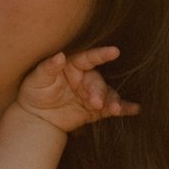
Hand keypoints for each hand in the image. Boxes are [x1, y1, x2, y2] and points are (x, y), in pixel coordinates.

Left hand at [17, 45, 138, 134]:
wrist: (36, 116)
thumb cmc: (34, 91)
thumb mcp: (37, 78)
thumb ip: (48, 67)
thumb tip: (59, 56)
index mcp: (74, 65)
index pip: (89, 58)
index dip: (102, 54)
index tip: (114, 51)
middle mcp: (86, 78)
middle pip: (98, 82)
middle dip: (99, 92)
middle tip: (96, 102)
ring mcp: (92, 94)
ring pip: (107, 95)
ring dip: (113, 101)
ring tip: (115, 109)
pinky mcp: (96, 110)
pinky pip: (111, 108)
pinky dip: (124, 108)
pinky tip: (135, 109)